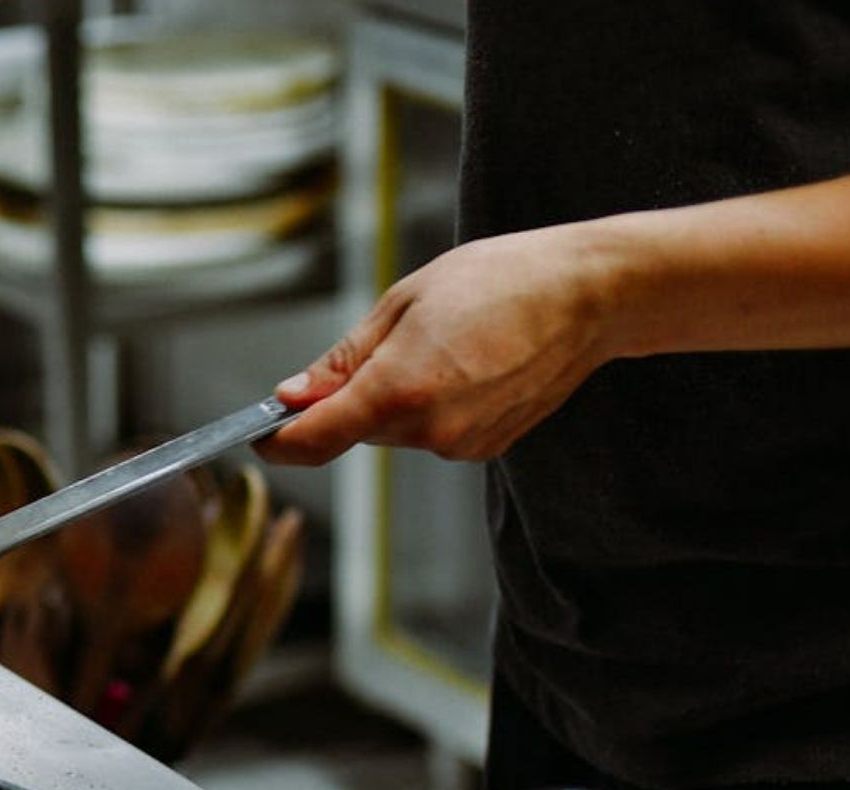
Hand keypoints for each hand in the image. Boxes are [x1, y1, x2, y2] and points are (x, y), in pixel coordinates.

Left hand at [260, 224, 623, 464]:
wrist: (589, 294)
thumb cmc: (498, 280)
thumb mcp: (403, 302)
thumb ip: (342, 360)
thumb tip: (292, 395)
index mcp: (398, 392)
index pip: (312, 440)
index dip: (277, 440)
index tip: (259, 432)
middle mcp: (428, 432)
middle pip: (354, 430)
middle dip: (351, 397)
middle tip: (392, 338)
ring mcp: (461, 445)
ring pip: (395, 430)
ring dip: (397, 397)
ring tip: (445, 342)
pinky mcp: (486, 448)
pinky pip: (433, 431)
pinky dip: (433, 404)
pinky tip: (468, 363)